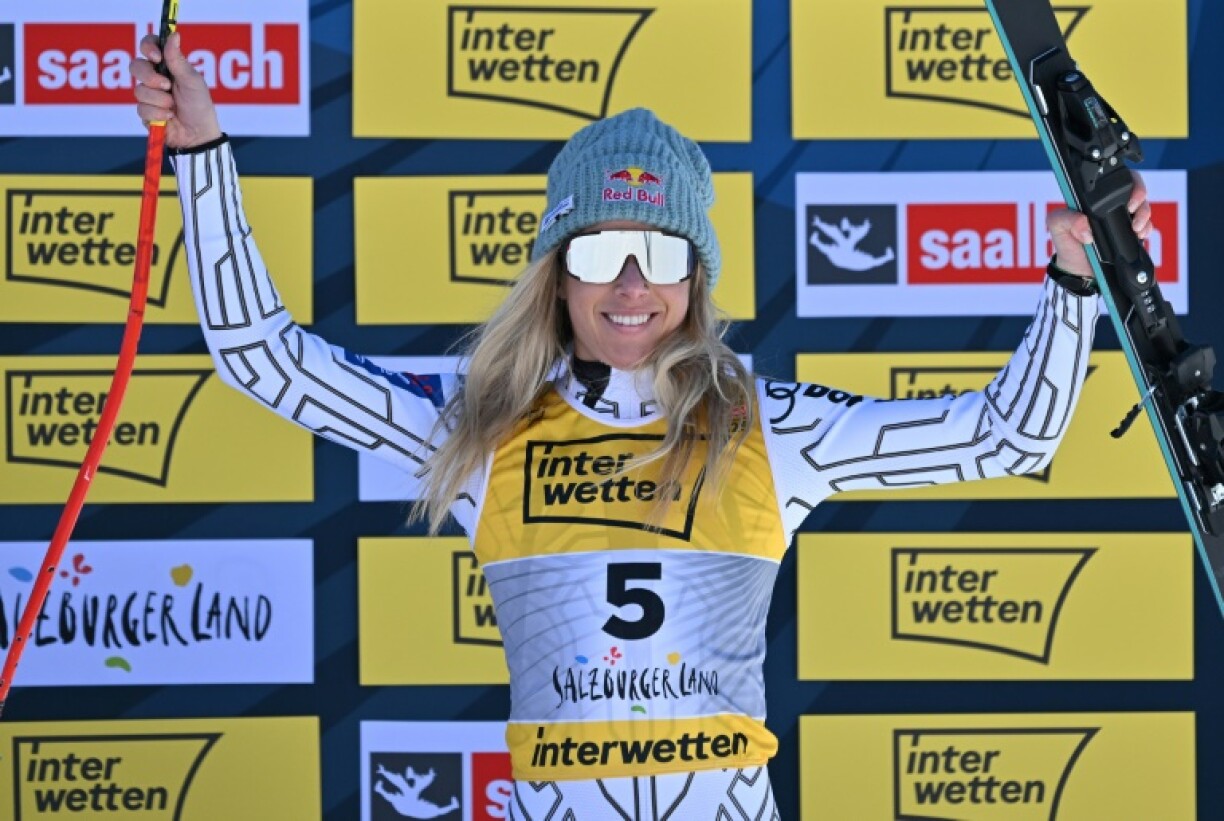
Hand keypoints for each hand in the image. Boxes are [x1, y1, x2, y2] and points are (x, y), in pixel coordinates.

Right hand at [129, 32, 222, 149]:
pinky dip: (157, 114)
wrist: (198, 135)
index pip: (149, 46)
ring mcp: (149, 95)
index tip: (156, 57)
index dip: (148, 47)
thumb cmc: (199, 106)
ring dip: (159, 100)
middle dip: (150, 77)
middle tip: (167, 86)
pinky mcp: (145, 112)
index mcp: (167, 66)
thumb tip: (174, 34)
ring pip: (139, 90)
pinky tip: (169, 117)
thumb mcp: (192, 81)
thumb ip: (178, 60)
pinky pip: (141, 108)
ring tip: (173, 106)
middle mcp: (155, 77)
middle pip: (136, 66)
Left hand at [1047, 170, 1152, 278]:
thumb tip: (1085, 224)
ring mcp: (1123, 218)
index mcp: (1094, 198)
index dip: (1125, 180)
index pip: (1113, 178)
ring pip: (1143, 206)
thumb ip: (1065, 219)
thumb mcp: (1057, 227)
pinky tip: (1139, 235)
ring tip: (1135, 227)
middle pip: (1134, 188)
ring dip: (1144, 214)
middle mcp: (1111, 204)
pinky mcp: (1131, 232)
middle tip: (1132, 208)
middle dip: (1140, 194)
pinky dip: (1146, 228)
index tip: (1125, 195)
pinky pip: (1147, 225)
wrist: (1079, 272)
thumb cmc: (1067, 243)